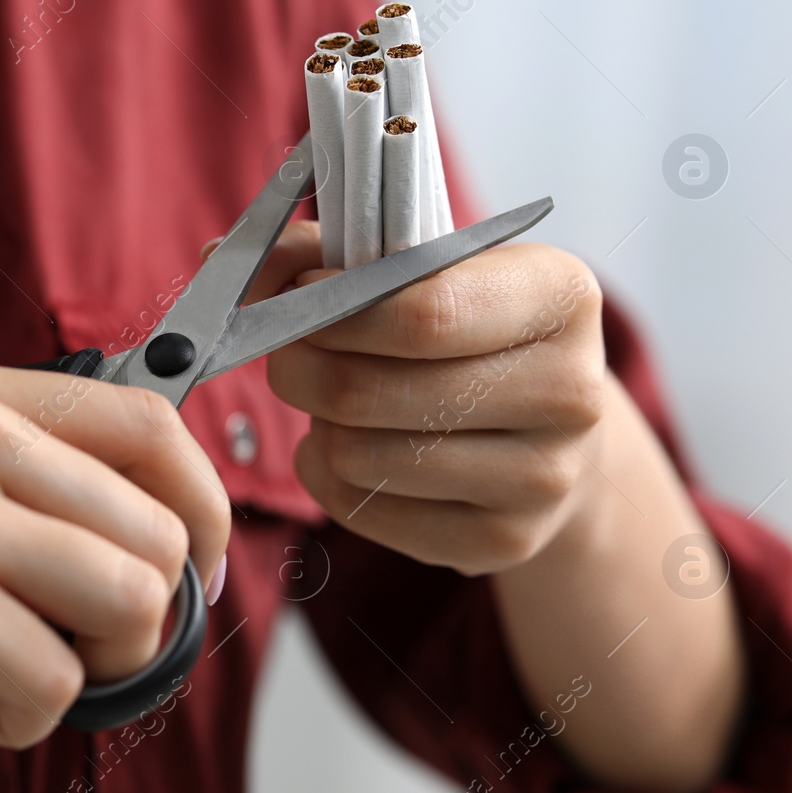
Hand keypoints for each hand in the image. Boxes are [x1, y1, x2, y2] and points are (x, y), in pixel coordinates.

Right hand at [0, 355, 229, 747]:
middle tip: (69, 650)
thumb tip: (85, 544)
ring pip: (130, 603)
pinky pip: (50, 680)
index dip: (201, 506)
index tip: (190, 573)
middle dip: (142, 619)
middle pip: (160, 531)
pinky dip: (20, 717)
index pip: (152, 422)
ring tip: (3, 673)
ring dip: (91, 667)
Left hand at [246, 221, 605, 574]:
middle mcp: (570, 392)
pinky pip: (362, 510)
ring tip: (335, 398)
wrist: (549, 426)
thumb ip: (321, 251)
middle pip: (371, 390)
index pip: (422, 314)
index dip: (333, 308)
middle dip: (300, 366)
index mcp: (561, 298)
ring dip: (318, 422)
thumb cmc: (467, 327)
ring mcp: (543, 478)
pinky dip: (328, 475)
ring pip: (358, 454)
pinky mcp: (504, 541)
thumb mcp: (421, 266)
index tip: (299, 298)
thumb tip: (221, 260)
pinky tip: (351, 445)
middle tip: (290, 352)